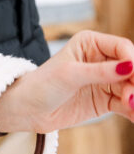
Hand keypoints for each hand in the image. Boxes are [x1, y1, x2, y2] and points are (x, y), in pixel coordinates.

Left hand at [0, 30, 133, 133]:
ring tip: (133, 109)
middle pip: (131, 69)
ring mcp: (105, 80)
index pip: (122, 48)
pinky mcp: (106, 100)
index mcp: (90, 43)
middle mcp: (101, 59)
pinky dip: (133, 110)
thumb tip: (129, 66)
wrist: (29, 110)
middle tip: (133, 99)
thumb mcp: (70, 75)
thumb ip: (100, 72)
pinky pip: (126, 104)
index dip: (132, 61)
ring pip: (131, 87)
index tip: (133, 77)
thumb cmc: (43, 84)